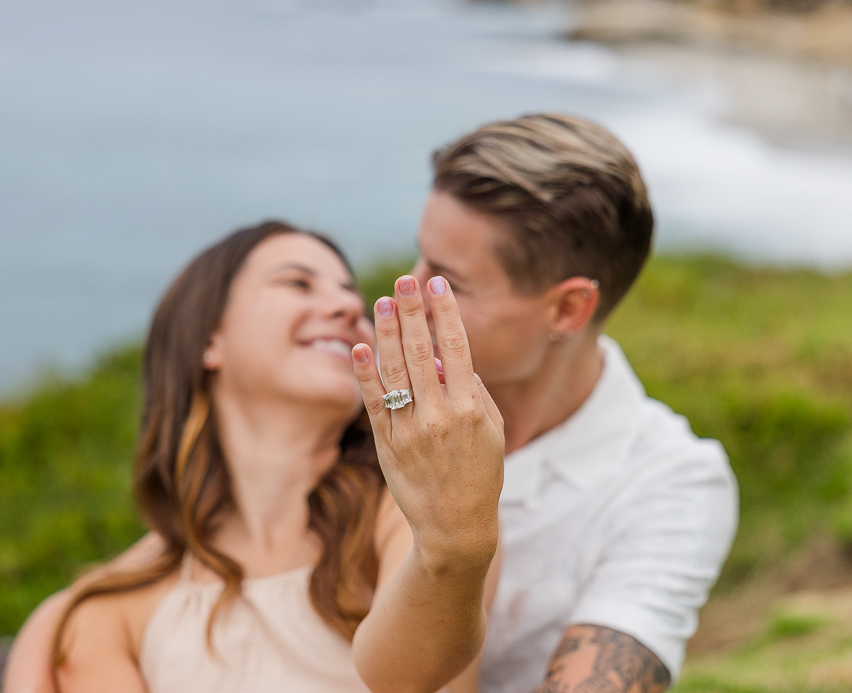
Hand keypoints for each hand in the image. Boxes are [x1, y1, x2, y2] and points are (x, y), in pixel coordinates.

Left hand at [352, 275, 503, 571]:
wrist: (456, 526)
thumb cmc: (480, 472)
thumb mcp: (492, 430)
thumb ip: (471, 389)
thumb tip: (441, 354)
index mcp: (470, 409)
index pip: (456, 348)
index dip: (445, 314)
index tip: (437, 285)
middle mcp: (439, 416)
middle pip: (420, 351)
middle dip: (411, 312)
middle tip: (403, 281)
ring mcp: (410, 430)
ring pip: (394, 371)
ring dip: (386, 333)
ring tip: (380, 301)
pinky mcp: (387, 445)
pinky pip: (373, 402)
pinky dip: (364, 374)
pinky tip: (359, 346)